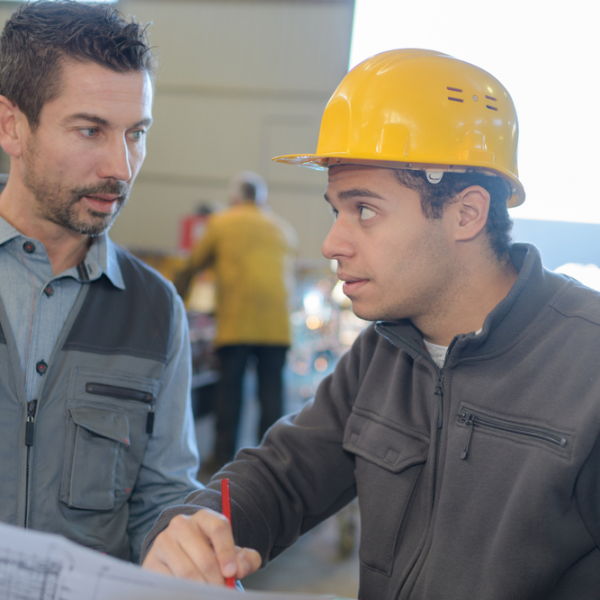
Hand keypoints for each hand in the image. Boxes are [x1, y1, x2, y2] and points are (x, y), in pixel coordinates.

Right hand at [142, 508, 261, 584]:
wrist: (179, 553)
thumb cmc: (210, 552)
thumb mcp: (230, 552)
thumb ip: (245, 558)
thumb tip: (240, 568)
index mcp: (204, 517)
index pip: (218, 528)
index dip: (227, 551)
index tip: (232, 573)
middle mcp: (181, 524)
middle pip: (204, 556)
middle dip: (216, 580)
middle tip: (222, 593)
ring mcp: (164, 541)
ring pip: (186, 572)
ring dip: (201, 589)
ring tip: (209, 595)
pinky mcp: (151, 561)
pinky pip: (170, 583)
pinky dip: (184, 593)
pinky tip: (192, 594)